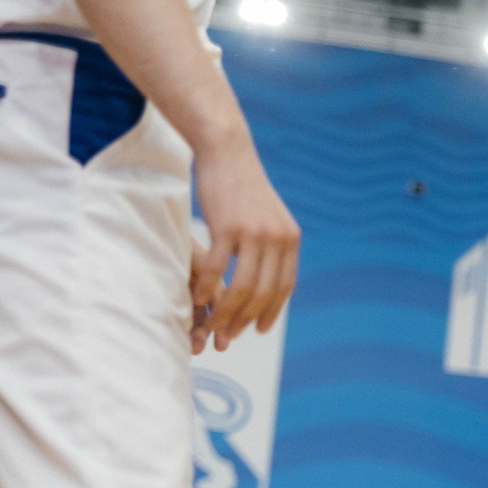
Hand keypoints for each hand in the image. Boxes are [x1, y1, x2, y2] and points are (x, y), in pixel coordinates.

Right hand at [191, 144, 299, 351]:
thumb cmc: (241, 187)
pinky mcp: (228, 228)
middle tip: (229, 334)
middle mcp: (278, 239)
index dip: (271, 312)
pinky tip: (197, 299)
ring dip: (226, 310)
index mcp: (290, 239)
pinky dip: (207, 288)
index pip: (284, 287)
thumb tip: (269, 271)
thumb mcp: (267, 216)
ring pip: (242, 286)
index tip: (259, 330)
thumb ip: (271, 243)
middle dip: (246, 319)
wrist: (227, 153)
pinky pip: (218, 270)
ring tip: (213, 324)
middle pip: (264, 292)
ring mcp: (254, 234)